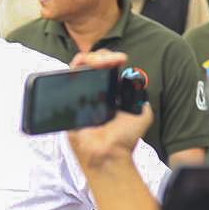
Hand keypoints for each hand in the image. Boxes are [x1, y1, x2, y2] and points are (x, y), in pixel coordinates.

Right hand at [64, 50, 153, 168]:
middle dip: (102, 56)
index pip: (108, 69)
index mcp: (110, 94)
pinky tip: (88, 66)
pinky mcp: (66, 99)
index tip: (121, 59)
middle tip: (112, 59)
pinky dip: (76, 66)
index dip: (112, 60)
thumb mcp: (142, 113)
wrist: (107, 153)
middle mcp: (94, 92)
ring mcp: (79, 95)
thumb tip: (135, 81)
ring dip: (91, 57)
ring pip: (79, 67)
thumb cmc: (124, 138)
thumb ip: (141, 96)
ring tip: (102, 60)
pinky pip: (66, 77)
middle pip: (93, 64)